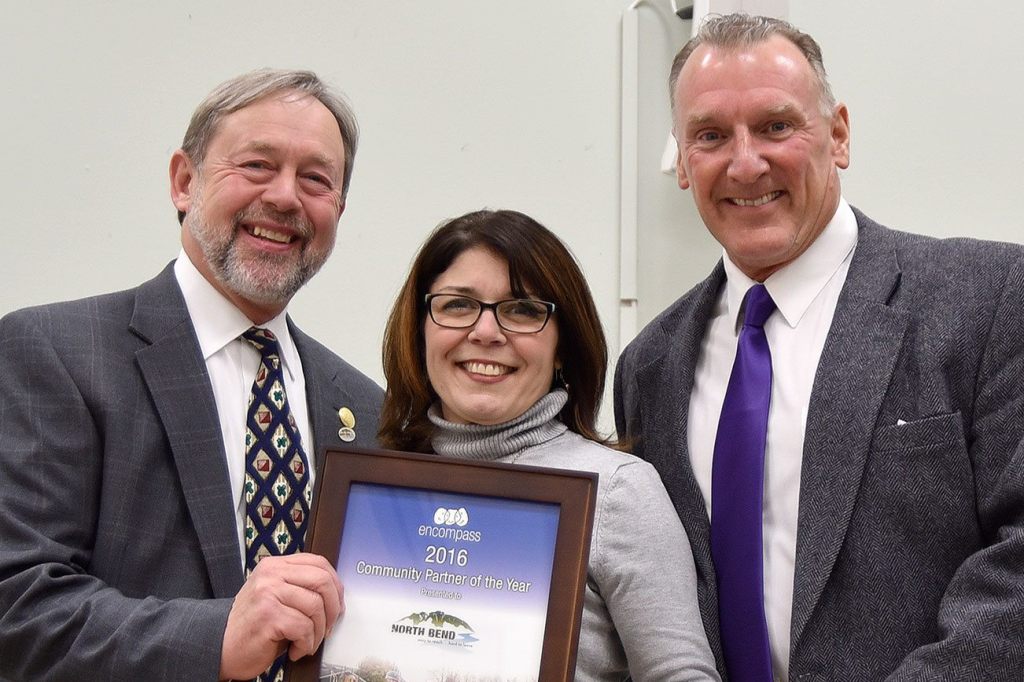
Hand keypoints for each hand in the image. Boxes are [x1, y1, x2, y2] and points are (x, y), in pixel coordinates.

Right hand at [218, 553, 343, 679]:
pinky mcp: (268, 616)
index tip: (337, 603)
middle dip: (333, 609)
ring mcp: (268, 594)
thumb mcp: (274, 595)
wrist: (220, 646)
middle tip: (328, 626)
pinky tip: (295, 649)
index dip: (335, 584)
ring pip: (316, 607)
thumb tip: (335, 593)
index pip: (318, 563)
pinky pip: (304, 628)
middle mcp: (271, 575)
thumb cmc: (251, 625)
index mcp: (275, 566)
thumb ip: (297, 586)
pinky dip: (306, 644)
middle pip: (322, 581)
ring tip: (306, 642)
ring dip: (317, 632)